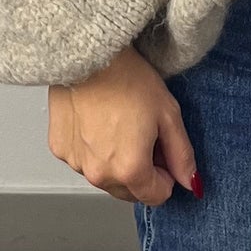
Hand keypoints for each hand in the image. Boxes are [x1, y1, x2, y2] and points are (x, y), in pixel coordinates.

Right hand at [47, 47, 200, 207]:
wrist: (88, 54)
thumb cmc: (128, 79)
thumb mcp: (168, 115)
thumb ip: (182, 156)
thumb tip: (190, 183)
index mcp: (130, 170)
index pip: (155, 196)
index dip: (165, 175)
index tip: (162, 151)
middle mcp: (99, 174)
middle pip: (129, 191)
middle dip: (140, 171)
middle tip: (142, 134)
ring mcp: (75, 163)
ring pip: (104, 177)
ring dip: (114, 162)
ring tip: (117, 124)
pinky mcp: (59, 148)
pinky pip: (83, 160)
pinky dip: (92, 149)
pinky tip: (96, 121)